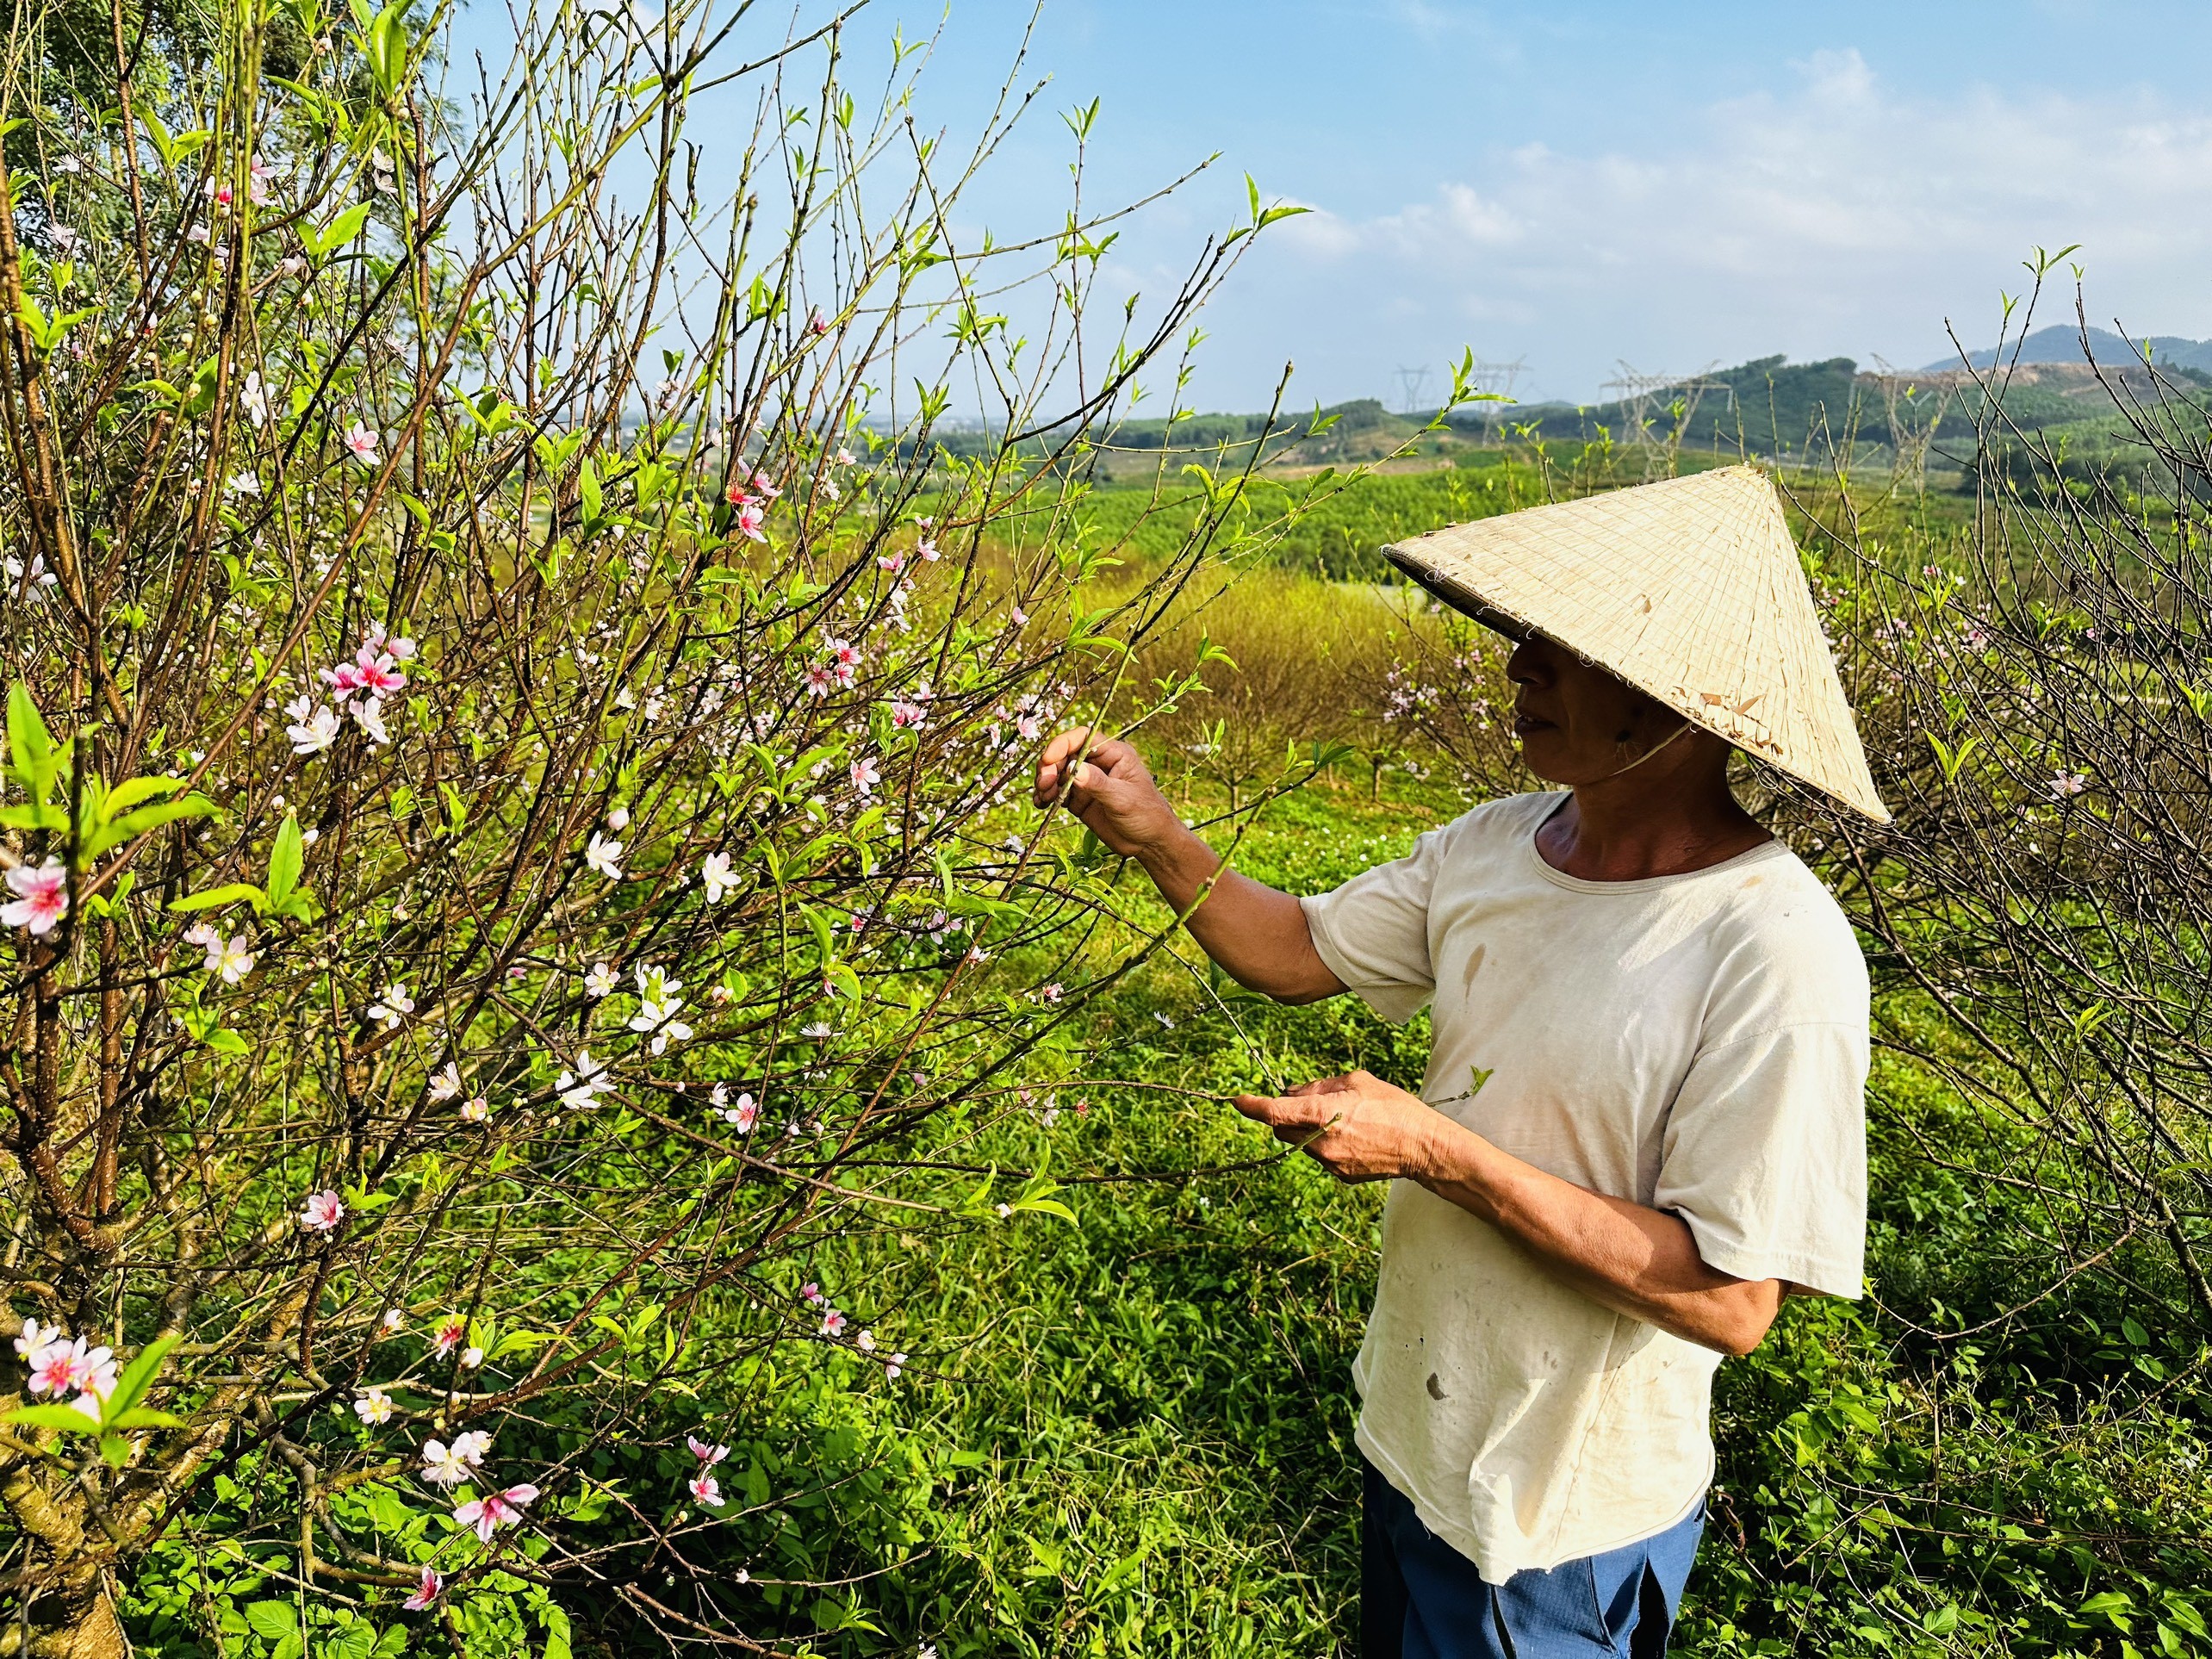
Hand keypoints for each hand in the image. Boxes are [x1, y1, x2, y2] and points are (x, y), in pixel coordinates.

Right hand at [1033, 728, 1183, 857]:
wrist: (1150, 843)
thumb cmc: (1147, 814)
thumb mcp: (1124, 799)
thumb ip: (1098, 784)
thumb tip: (1072, 769)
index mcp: (1114, 754)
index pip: (1083, 738)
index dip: (1062, 744)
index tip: (1048, 759)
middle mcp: (1098, 764)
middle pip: (1065, 754)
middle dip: (1050, 767)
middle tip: (1043, 785)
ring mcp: (1087, 781)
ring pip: (1058, 773)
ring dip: (1045, 782)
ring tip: (1042, 798)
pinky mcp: (1080, 799)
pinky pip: (1058, 792)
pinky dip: (1046, 796)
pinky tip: (1041, 805)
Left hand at [1234, 1070, 1450, 1183]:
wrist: (1422, 1147)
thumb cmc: (1393, 1108)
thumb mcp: (1357, 1082)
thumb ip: (1319, 1086)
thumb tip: (1292, 1091)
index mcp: (1321, 1114)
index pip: (1273, 1112)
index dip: (1251, 1106)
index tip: (1238, 1100)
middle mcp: (1319, 1142)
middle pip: (1281, 1129)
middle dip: (1284, 1116)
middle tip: (1305, 1101)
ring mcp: (1329, 1163)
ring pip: (1300, 1143)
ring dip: (1306, 1130)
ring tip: (1340, 1119)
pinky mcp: (1339, 1176)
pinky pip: (1319, 1156)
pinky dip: (1323, 1144)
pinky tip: (1351, 1137)